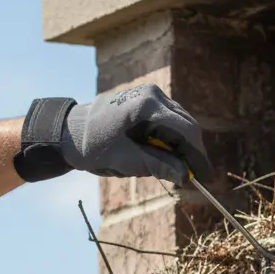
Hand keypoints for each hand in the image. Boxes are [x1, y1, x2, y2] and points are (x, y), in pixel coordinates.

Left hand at [61, 83, 213, 185]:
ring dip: (182, 147)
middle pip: (186, 125)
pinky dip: (171, 140)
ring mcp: (149, 95)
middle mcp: (152, 95)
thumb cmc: (92, 147)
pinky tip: (167, 158)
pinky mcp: (145, 102)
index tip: (206, 178)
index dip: (198, 156)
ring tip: (179, 172)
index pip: (185, 130)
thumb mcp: (126, 161)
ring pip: (179, 123)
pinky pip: (168, 121)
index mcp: (147, 106)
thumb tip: (185, 176)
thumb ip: (158, 166)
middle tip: (196, 178)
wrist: (68, 132)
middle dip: (192, 153)